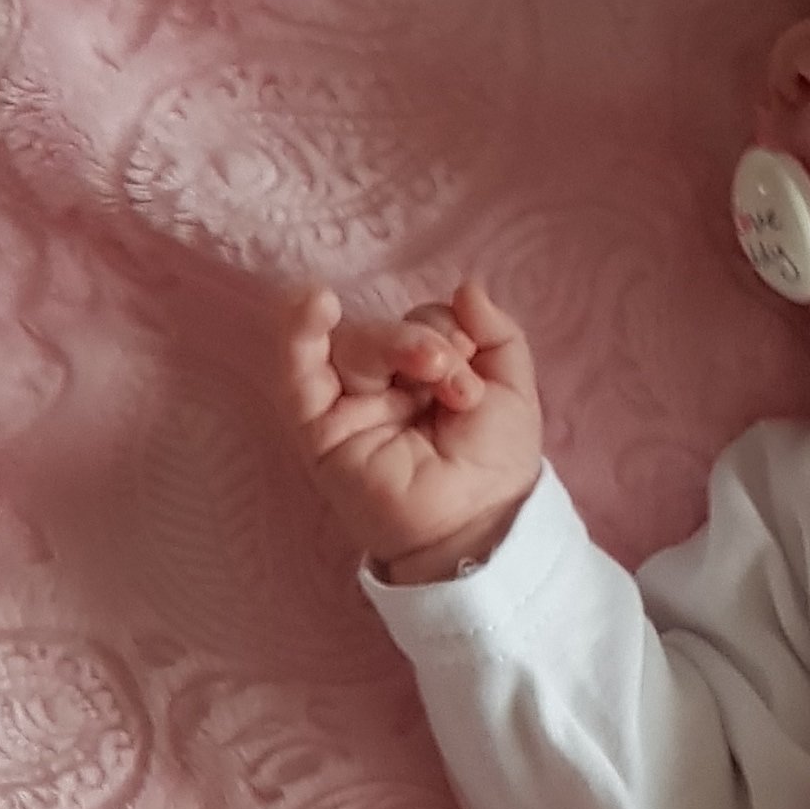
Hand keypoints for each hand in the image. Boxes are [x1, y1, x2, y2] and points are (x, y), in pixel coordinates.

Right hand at [279, 274, 543, 581]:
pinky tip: (312, 304)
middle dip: (420, 338)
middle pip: (381, 332)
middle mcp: (383, 389)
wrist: (478, 522)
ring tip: (432, 368)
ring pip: (351, 347)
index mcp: (424, 375)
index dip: (446, 328)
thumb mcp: (512, 386)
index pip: (420, 322)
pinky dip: (299, 337)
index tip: (470, 359)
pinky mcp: (321, 433)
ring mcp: (350, 409)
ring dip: (392, 344)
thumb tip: (466, 286)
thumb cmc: (495, 464)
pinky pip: (297, 377)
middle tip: (450, 369)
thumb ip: (495, 331)